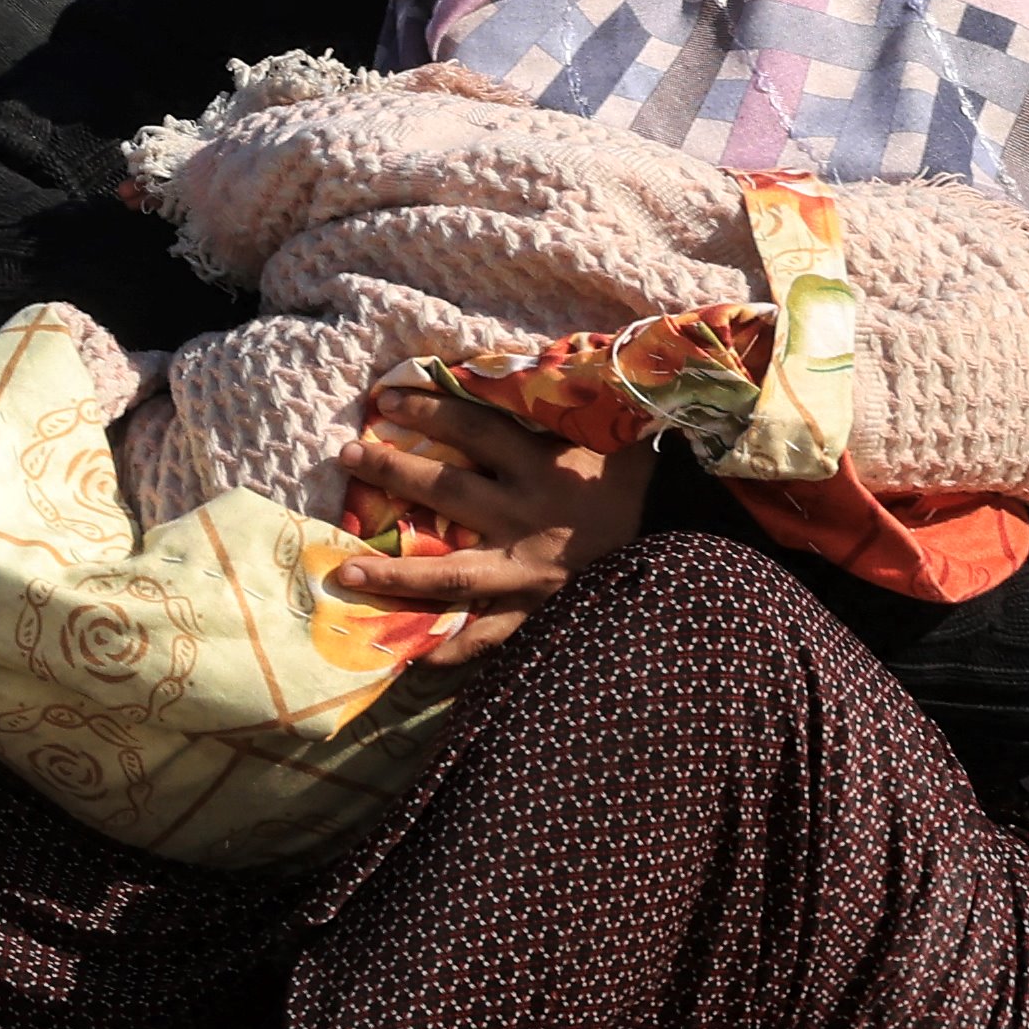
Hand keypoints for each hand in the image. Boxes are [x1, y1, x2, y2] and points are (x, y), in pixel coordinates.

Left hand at [330, 382, 629, 662]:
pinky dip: (454, 650)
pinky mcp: (540, 610)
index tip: (384, 398)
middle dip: (394, 470)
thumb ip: (555, 410)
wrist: (681, 536)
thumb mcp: (601, 433)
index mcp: (543, 466)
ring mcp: (529, 569)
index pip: (475, 427)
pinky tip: (414, 658)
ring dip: (397, 575)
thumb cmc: (637, 478)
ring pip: (453, 574)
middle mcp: (528, 516)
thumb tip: (504, 370)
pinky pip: (490, 636)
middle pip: (448, 490)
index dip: (429, 409)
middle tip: (346, 453)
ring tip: (346, 573)